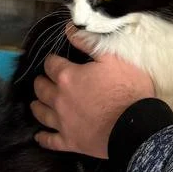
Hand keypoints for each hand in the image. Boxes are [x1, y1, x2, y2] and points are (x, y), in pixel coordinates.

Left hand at [32, 26, 154, 157]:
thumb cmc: (127, 89)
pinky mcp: (69, 141)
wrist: (135, 125)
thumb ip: (88, 43)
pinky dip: (43, 138)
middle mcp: (59, 98)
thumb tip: (69, 29)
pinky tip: (39, 136)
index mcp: (68, 77)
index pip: (51, 64)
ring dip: (37, 106)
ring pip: (41, 112)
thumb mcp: (113, 58)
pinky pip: (50, 140)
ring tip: (37, 103)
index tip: (55, 60)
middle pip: (41, 88)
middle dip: (41, 81)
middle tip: (45, 80)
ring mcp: (62, 122)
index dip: (52, 60)